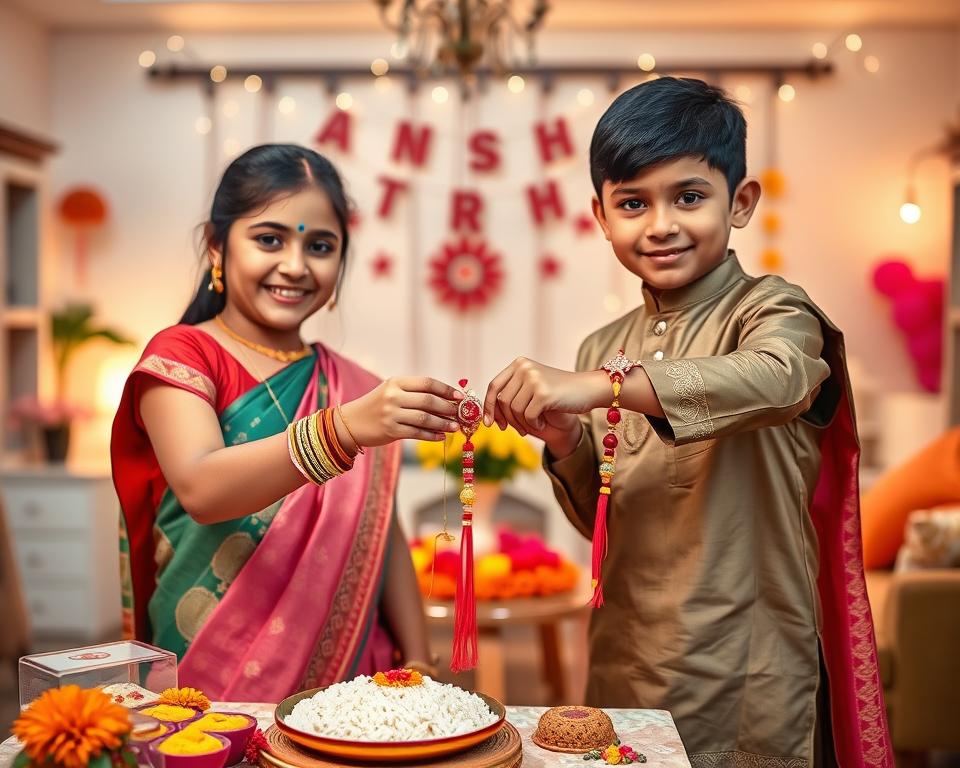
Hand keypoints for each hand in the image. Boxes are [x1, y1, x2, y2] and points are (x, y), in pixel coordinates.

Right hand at [340, 377, 462, 446]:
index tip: (460, 397)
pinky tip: (441, 436)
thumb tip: (446, 400)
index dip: (446, 389)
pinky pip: (417, 433)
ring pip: (424, 418)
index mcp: (396, 382)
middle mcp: (393, 396)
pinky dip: (432, 435)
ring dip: (443, 423)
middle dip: (448, 408)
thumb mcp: (392, 392)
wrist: (350, 423)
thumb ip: (414, 393)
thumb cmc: (377, 406)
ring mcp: (391, 414)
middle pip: (428, 401)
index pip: (427, 383)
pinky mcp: (390, 430)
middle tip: (460, 413)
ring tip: (455, 427)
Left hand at [482, 357, 605, 434]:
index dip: (489, 407)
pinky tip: (544, 422)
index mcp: (519, 364)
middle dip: (508, 420)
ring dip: (523, 423)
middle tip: (520, 431)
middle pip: (503, 401)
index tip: (489, 424)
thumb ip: (512, 396)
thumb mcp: (532, 389)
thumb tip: (488, 416)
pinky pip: (528, 416)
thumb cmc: (558, 394)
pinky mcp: (544, 393)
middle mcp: (524, 368)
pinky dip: (535, 424)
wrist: (588, 390)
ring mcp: (534, 379)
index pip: (494, 386)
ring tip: (536, 424)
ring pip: (514, 410)